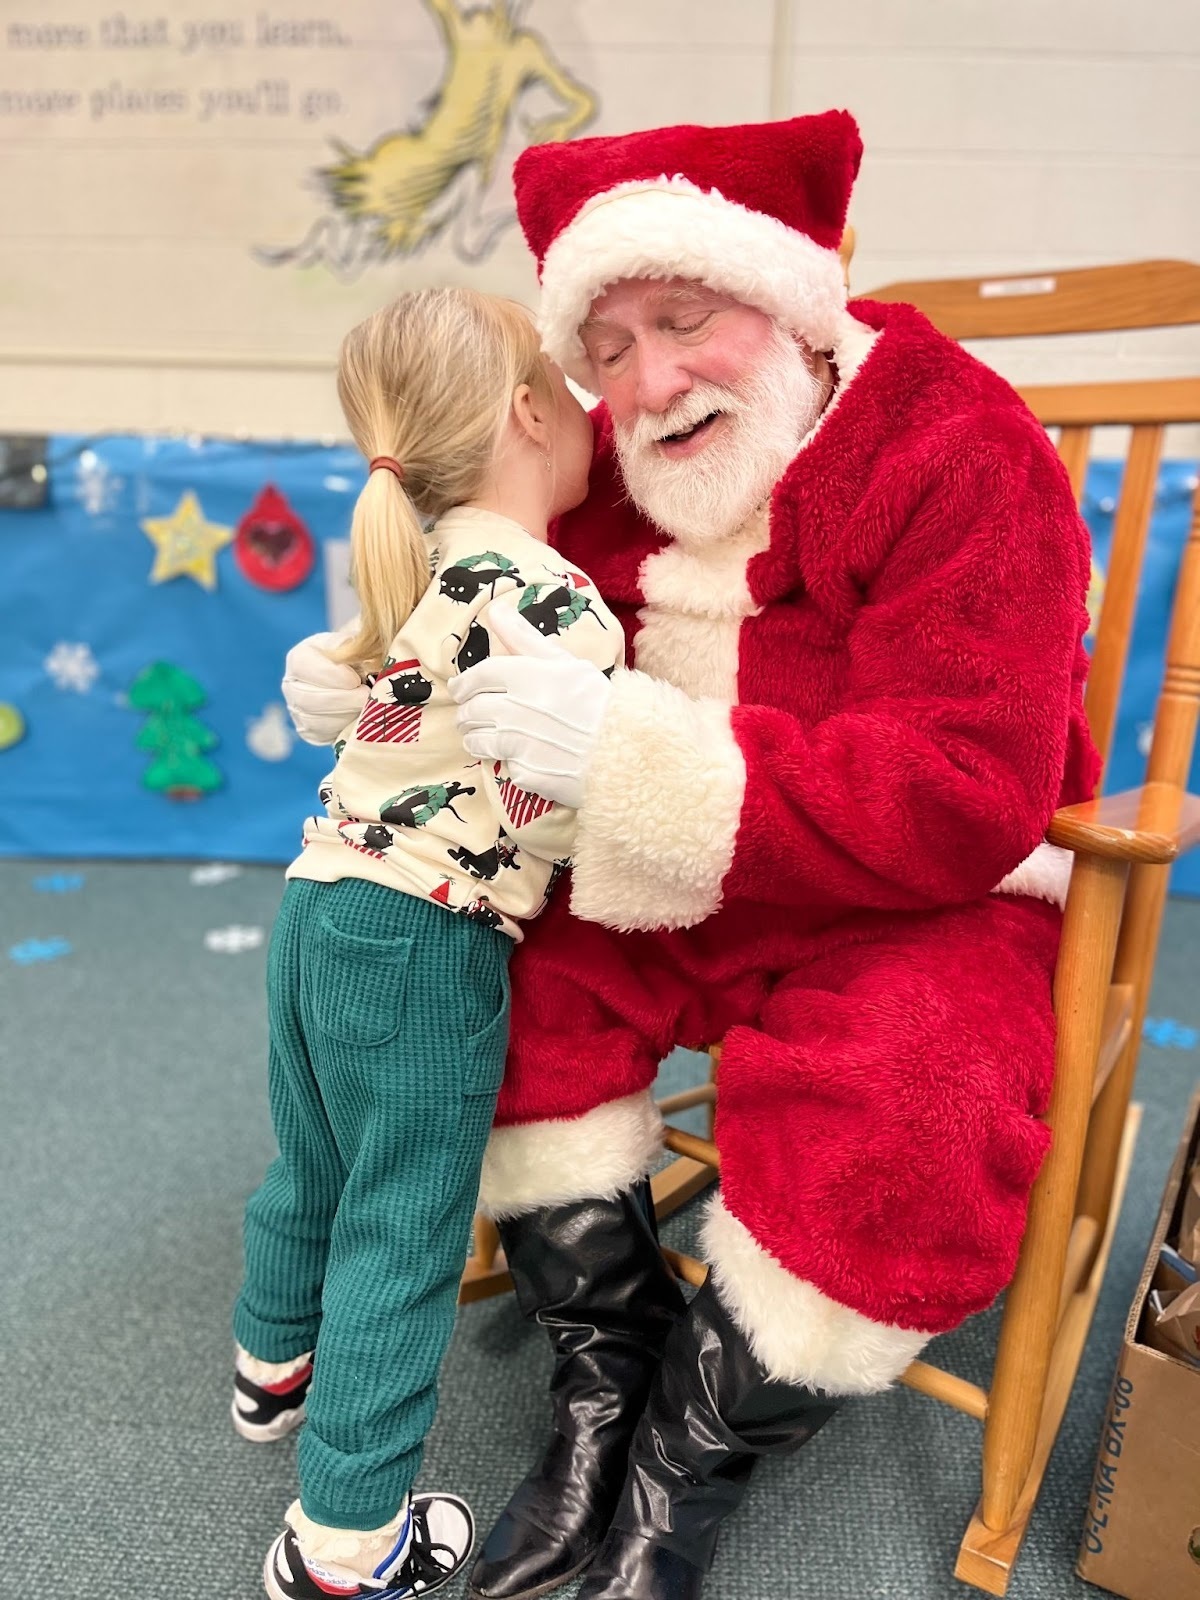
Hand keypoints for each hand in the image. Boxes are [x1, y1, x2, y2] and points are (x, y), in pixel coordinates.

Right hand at [282, 631, 368, 744]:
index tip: (355, 680)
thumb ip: (350, 646)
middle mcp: (291, 685)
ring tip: (365, 707)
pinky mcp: (308, 731)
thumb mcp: (351, 643)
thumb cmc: (354, 658)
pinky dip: (342, 728)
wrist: (354, 678)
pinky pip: (322, 734)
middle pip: (308, 698)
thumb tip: (354, 653)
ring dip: (345, 715)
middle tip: (366, 697)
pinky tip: (358, 719)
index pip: (304, 667)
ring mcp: (297, 710)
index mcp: (299, 658)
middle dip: (342, 699)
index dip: (331, 676)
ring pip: (314, 720)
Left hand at [448, 609, 610, 808]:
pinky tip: (519, 758)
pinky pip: (504, 766)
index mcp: (527, 676)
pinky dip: (508, 762)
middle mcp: (517, 709)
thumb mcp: (567, 663)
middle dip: (467, 712)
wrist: (631, 751)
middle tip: (470, 714)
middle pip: (472, 709)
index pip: (478, 676)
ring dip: (475, 737)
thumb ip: (525, 639)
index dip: (463, 683)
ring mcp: (519, 744)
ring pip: (477, 740)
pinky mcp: (526, 774)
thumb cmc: (601, 703)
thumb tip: (495, 610)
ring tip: (480, 737)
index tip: (458, 689)